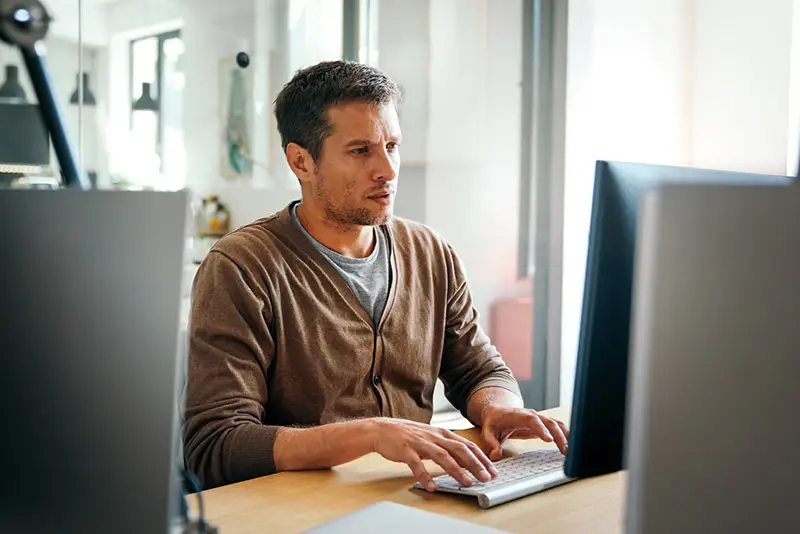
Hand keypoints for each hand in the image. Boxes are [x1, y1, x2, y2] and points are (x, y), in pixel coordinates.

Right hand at [369, 418, 498, 491]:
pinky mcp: (406, 450)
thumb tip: (467, 460)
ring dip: (456, 470)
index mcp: (442, 434)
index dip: (481, 457)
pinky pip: (417, 464)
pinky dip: (425, 476)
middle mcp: (434, 437)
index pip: (467, 445)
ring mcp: (420, 443)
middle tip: (486, 478)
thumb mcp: (432, 438)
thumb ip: (448, 447)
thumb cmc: (409, 435)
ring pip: (442, 456)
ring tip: (467, 483)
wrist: (383, 429)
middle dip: (475, 464)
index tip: (493, 470)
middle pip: (459, 450)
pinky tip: (432, 486)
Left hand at [479, 405, 568, 459]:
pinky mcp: (543, 424)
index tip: (549, 440)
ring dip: (565, 436)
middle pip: (549, 422)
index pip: (533, 420)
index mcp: (519, 415)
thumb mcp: (488, 432)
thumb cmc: (493, 421)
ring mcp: (539, 419)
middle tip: (565, 450)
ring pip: (556, 424)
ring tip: (571, 452)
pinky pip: (557, 428)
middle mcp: (532, 415)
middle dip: (559, 436)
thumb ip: (491, 443)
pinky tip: (572, 446)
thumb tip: (495, 456)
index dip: (542, 429)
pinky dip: (566, 435)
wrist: (496, 411)